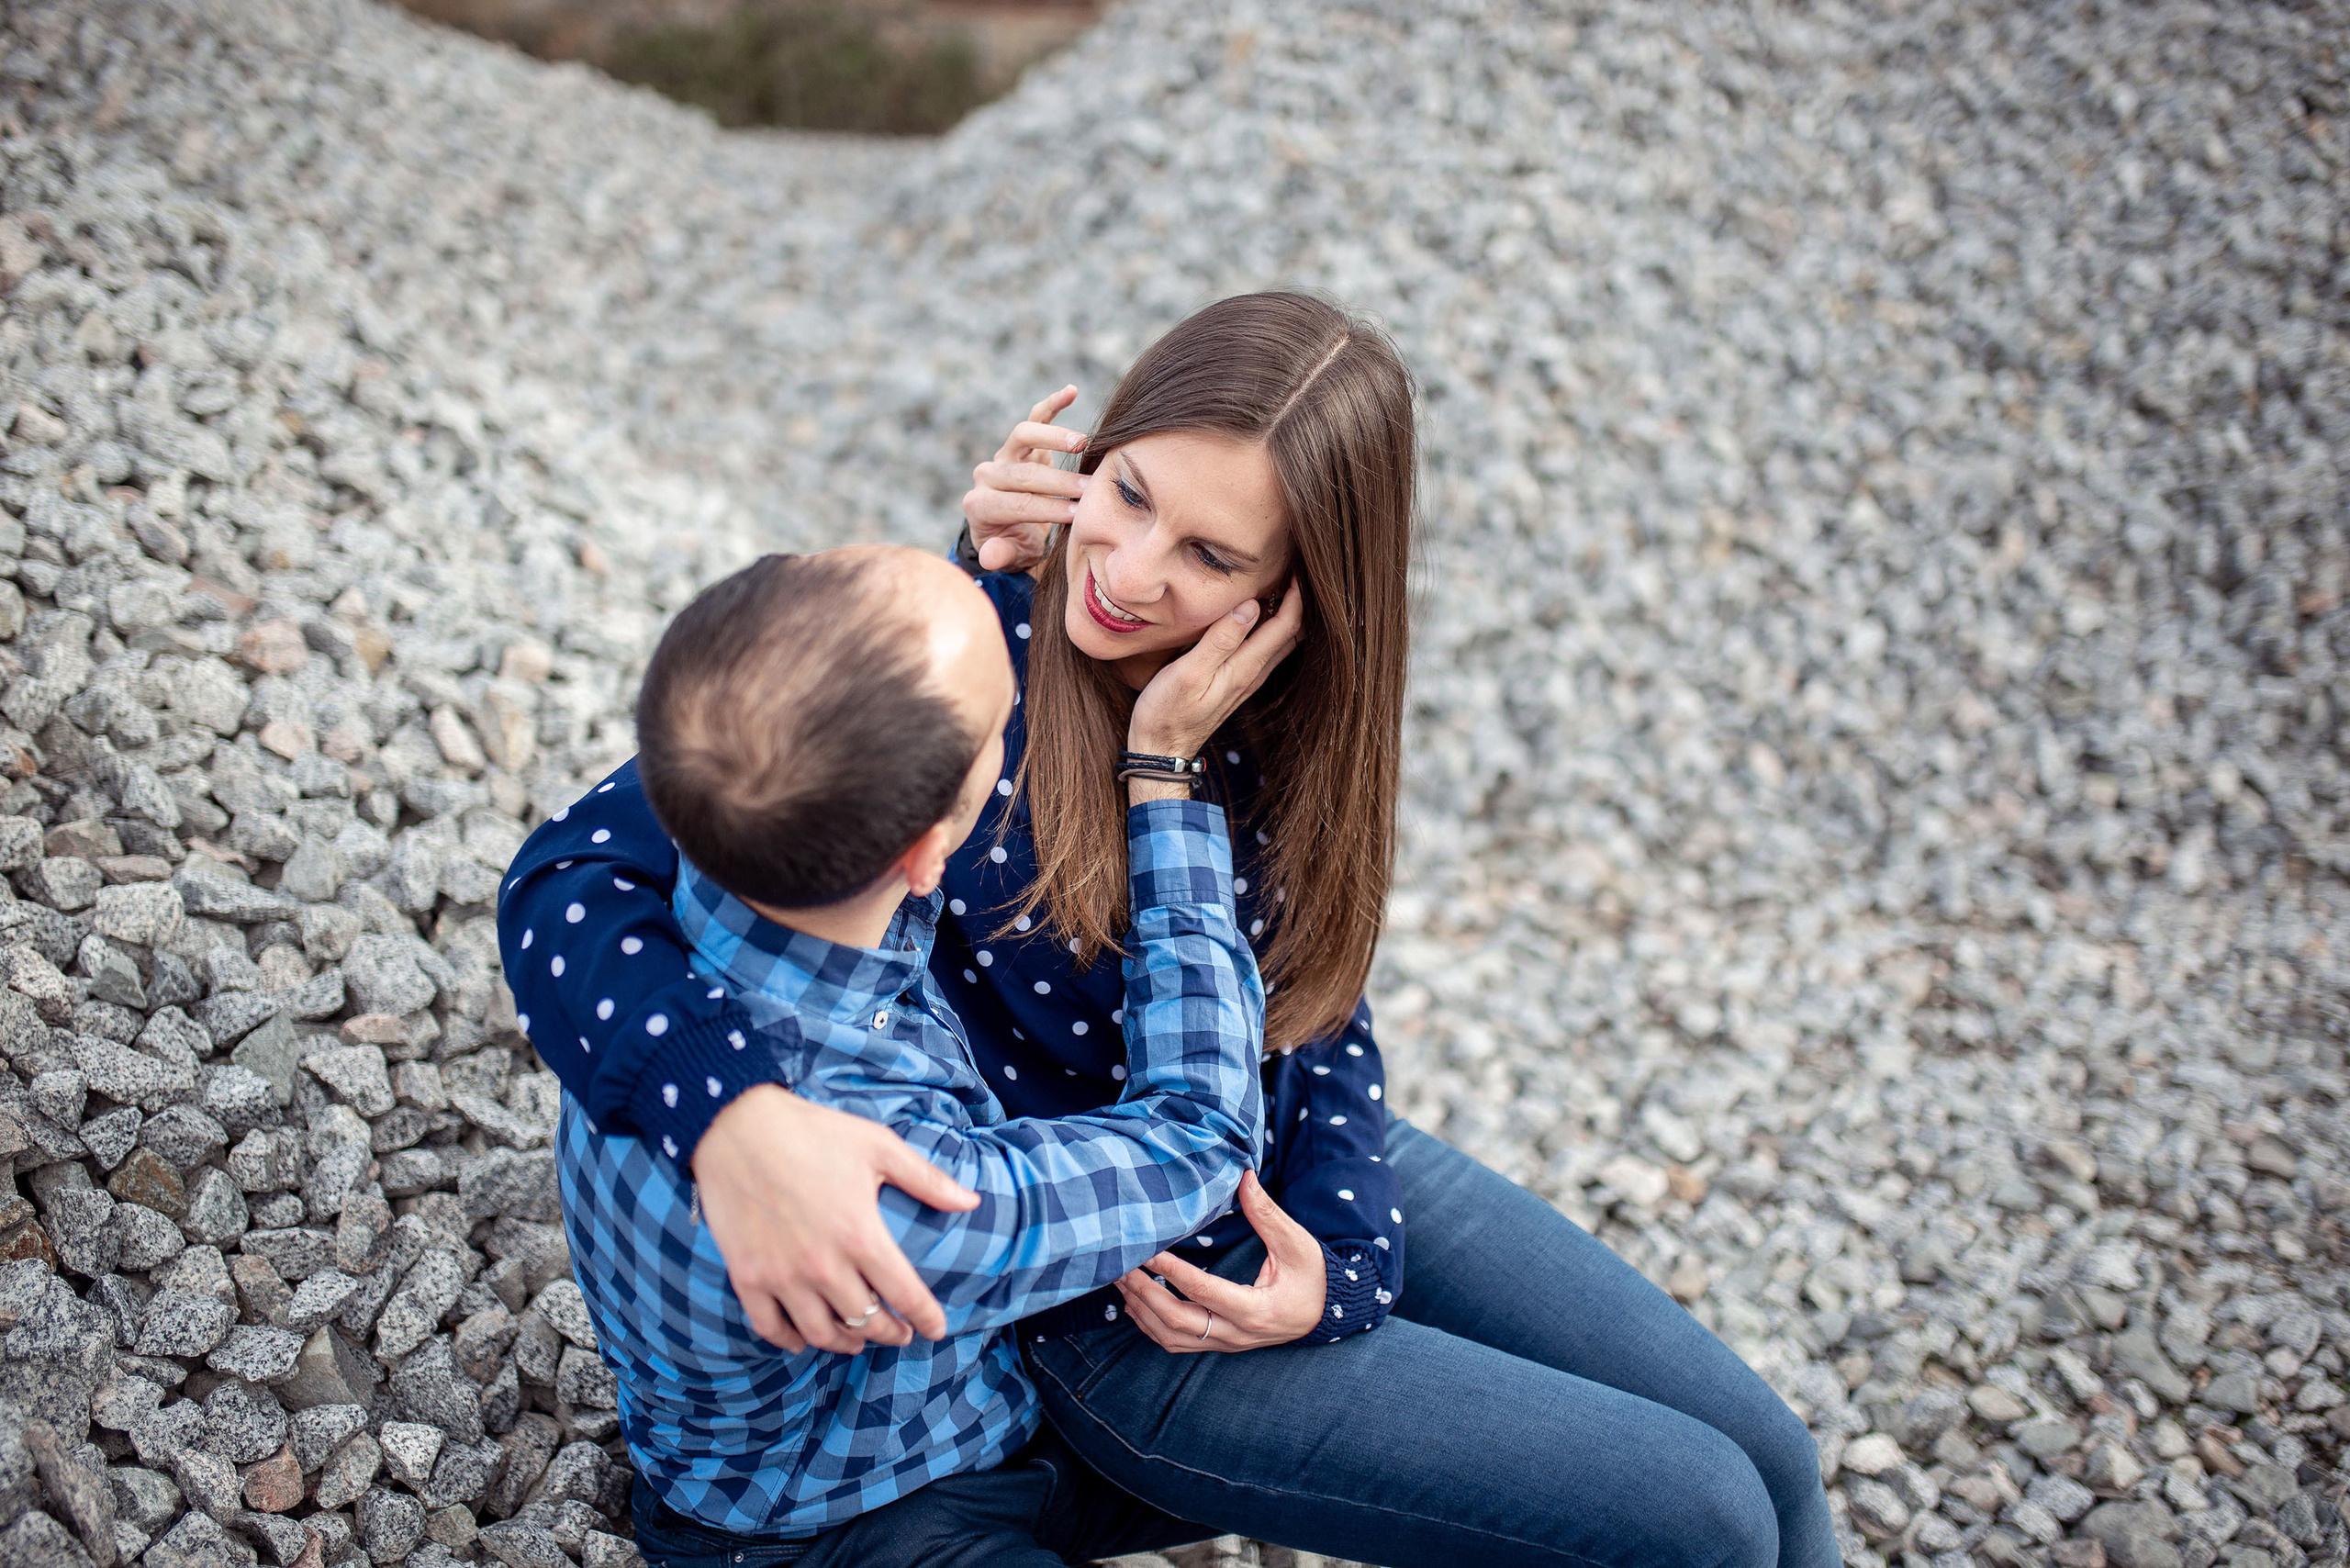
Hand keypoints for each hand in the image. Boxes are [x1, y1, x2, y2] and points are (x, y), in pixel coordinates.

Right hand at [691, 1084, 979, 1353]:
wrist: (736, 1125)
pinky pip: (771, 1327)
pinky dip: (790, 1340)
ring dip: (845, 1342)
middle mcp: (824, 1265)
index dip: (927, 1318)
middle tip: (899, 1333)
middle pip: (865, 1321)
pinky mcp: (748, 1276)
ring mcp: (782, 1275)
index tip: (935, 1328)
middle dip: (889, 1333)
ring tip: (857, 1339)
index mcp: (861, 1235)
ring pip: (821, 1333)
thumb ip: (927, 1180)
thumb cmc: (812, 1132)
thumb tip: (972, 1201)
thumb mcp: (878, 1147)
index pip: (905, 1294)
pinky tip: (803, 1339)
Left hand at [964, 386, 1087, 573]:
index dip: (1048, 509)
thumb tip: (992, 556)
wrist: (1008, 525)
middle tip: (1091, 489)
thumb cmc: (1013, 544)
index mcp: (980, 505)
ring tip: (1083, 443)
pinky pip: (1034, 416)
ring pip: (1023, 436)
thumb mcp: (1008, 556)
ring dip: (1054, 438)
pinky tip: (1071, 392)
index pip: (1017, 504)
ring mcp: (1003, 455)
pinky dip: (1051, 404)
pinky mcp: (1019, 441)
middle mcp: (987, 475)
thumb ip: (999, 555)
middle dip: (1059, 482)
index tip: (1079, 515)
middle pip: (1023, 473)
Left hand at [1112, 1171, 1327, 1352]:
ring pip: (1171, 1338)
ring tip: (1120, 1280)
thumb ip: (1267, 1214)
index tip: (1146, 1250)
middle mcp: (1237, 1334)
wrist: (1329, 1313)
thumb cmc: (1314, 1276)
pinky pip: (1177, 1342)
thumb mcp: (1296, 1243)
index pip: (1202, 1291)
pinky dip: (1151, 1324)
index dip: (1170, 1271)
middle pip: (1177, 1322)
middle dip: (1144, 1293)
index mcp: (1256, 1311)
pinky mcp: (1221, 1343)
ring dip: (1141, 1310)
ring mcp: (1227, 1343)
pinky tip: (1135, 1301)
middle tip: (1120, 1265)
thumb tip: (1244, 1177)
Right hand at [1126, 579, 1304, 759]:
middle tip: (1288, 572)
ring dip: (1283, 616)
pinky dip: (1267, 631)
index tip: (1293, 570)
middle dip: (1295, 603)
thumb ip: (1220, 640)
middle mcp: (1253, 674)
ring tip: (1274, 588)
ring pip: (1278, 644)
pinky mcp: (1234, 684)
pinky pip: (1262, 652)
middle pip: (1289, 635)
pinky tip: (1252, 618)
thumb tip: (1250, 606)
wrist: (1160, 750)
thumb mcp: (1188, 672)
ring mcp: (1245, 681)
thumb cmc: (1166, 712)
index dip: (1295, 596)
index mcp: (1245, 668)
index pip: (1285, 626)